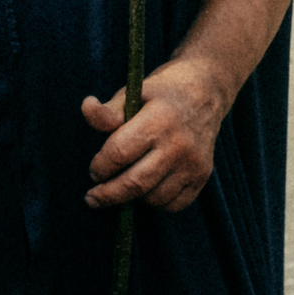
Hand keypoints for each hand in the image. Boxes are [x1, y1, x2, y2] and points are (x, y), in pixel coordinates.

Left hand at [80, 57, 230, 212]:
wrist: (206, 90)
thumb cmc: (162, 92)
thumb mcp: (135, 92)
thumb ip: (110, 110)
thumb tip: (86, 108)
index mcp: (158, 119)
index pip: (119, 152)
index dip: (100, 166)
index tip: (94, 170)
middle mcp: (178, 144)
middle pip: (135, 183)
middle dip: (108, 194)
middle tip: (92, 198)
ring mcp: (193, 162)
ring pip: (154, 197)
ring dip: (133, 198)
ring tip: (123, 185)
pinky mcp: (202, 175)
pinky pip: (175, 204)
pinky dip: (157, 202)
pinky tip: (147, 189)